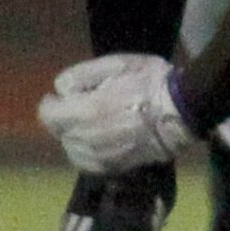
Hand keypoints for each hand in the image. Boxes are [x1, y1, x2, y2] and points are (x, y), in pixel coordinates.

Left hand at [37, 54, 195, 172]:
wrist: (182, 112)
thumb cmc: (151, 81)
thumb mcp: (119, 63)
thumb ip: (82, 73)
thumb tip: (61, 89)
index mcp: (86, 110)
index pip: (46, 114)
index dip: (51, 102)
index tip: (63, 96)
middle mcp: (86, 138)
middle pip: (58, 131)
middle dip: (66, 117)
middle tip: (86, 104)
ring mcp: (98, 156)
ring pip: (70, 148)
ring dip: (75, 135)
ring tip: (96, 122)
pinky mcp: (110, 167)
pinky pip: (84, 161)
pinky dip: (86, 150)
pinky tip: (102, 139)